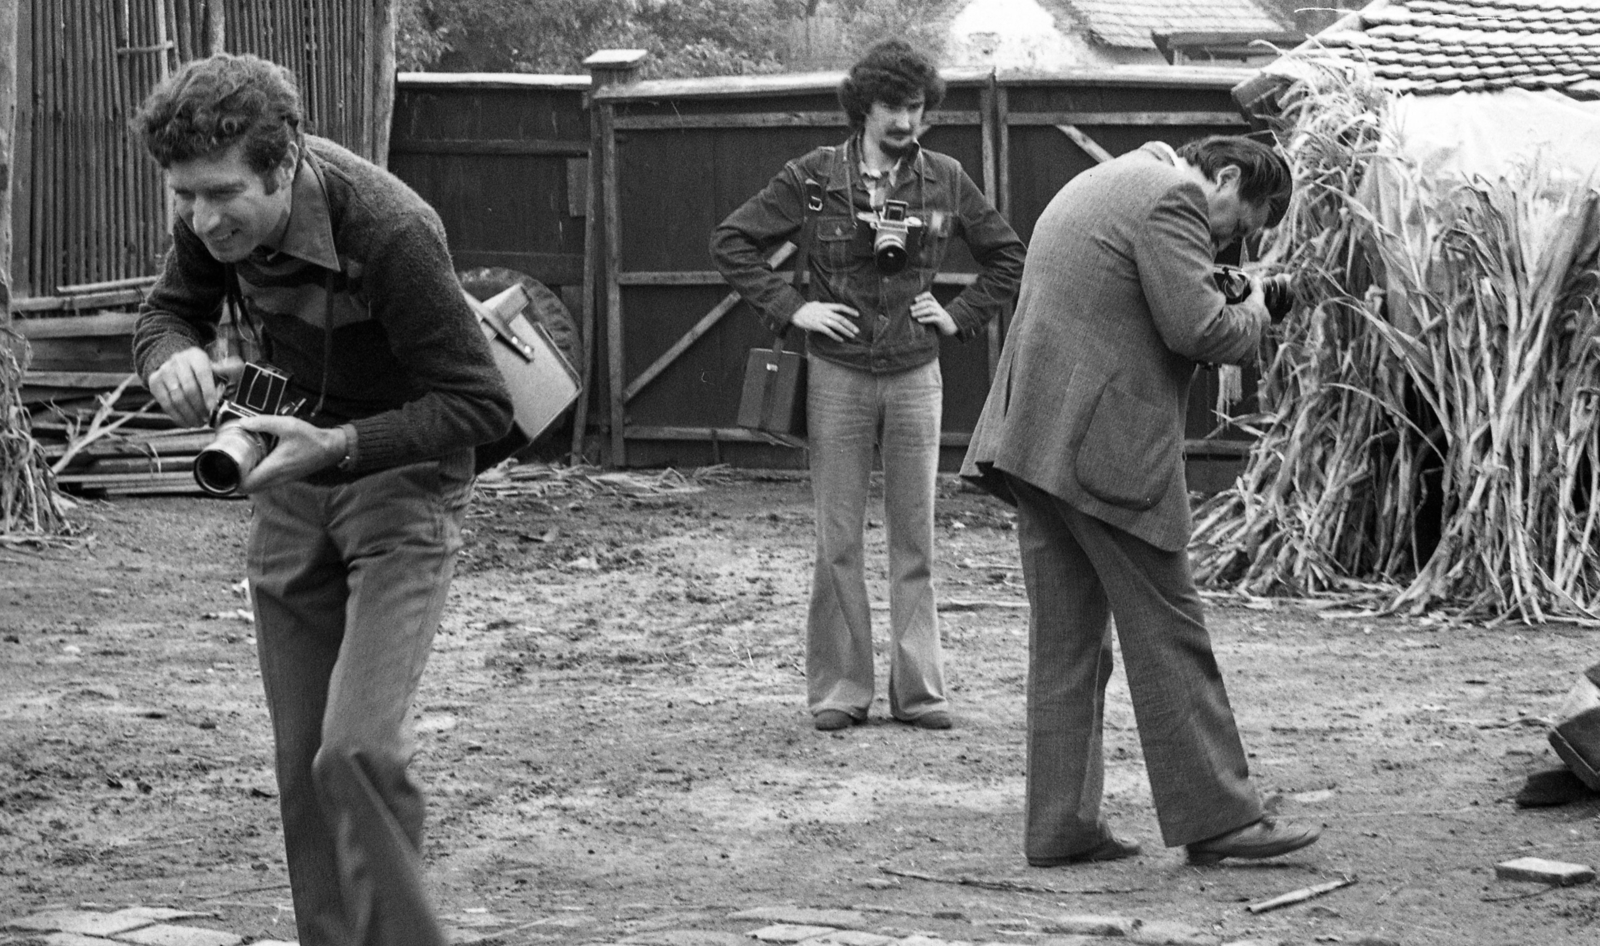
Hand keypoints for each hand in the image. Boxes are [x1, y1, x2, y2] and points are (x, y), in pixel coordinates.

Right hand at [147, 349, 245, 427]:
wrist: (178, 364)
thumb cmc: (203, 371)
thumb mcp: (218, 366)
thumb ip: (230, 369)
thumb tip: (232, 369)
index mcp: (197, 356)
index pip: (202, 373)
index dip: (208, 392)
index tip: (213, 407)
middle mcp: (178, 361)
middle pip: (189, 388)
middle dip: (199, 407)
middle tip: (207, 419)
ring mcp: (164, 371)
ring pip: (177, 398)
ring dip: (189, 415)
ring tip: (199, 423)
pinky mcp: (155, 382)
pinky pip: (165, 403)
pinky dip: (177, 417)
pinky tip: (187, 423)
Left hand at [230, 415, 345, 493]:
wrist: (331, 448)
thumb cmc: (311, 438)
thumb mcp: (287, 425)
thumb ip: (263, 422)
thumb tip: (243, 423)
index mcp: (274, 467)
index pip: (246, 484)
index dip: (231, 481)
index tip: (222, 470)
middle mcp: (277, 477)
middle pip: (249, 487)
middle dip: (235, 479)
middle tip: (226, 465)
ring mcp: (282, 480)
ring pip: (257, 486)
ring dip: (246, 478)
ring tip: (238, 463)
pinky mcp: (286, 478)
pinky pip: (266, 482)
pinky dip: (256, 476)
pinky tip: (255, 462)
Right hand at [790, 301, 859, 340]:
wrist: (794, 311)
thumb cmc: (804, 308)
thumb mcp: (816, 304)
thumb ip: (824, 307)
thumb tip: (829, 308)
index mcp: (826, 306)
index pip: (840, 307)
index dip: (850, 310)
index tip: (857, 314)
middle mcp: (825, 312)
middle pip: (841, 318)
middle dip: (850, 325)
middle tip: (857, 330)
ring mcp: (821, 319)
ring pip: (836, 325)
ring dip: (845, 331)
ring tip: (852, 336)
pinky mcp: (817, 326)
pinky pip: (828, 332)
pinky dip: (835, 336)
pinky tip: (841, 340)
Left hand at [911, 291, 956, 335]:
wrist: (950, 325)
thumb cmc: (937, 318)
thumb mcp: (932, 311)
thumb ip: (924, 308)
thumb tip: (910, 308)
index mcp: (934, 302)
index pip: (929, 295)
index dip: (922, 296)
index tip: (915, 299)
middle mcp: (937, 306)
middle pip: (928, 303)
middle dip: (918, 305)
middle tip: (910, 309)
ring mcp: (939, 313)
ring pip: (930, 310)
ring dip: (920, 312)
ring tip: (912, 315)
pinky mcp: (941, 320)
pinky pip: (933, 318)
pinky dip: (925, 319)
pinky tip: (919, 320)